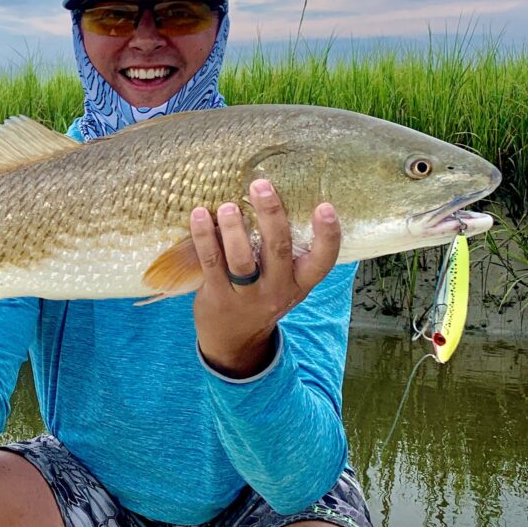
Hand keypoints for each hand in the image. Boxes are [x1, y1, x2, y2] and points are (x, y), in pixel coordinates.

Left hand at [190, 178, 340, 377]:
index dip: (327, 235)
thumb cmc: (262, 296)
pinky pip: (211, 263)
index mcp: (299, 282)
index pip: (323, 261)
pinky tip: (200, 215)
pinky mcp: (218, 296)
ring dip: (234, 229)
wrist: (235, 341)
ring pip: (242, 259)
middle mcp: (277, 289)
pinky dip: (205, 237)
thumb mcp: (285, 281)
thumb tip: (273, 196)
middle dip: (271, 215)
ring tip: (228, 206)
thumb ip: (284, 251)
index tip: (325, 206)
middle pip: (278, 250)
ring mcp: (247, 295)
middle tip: (261, 186)